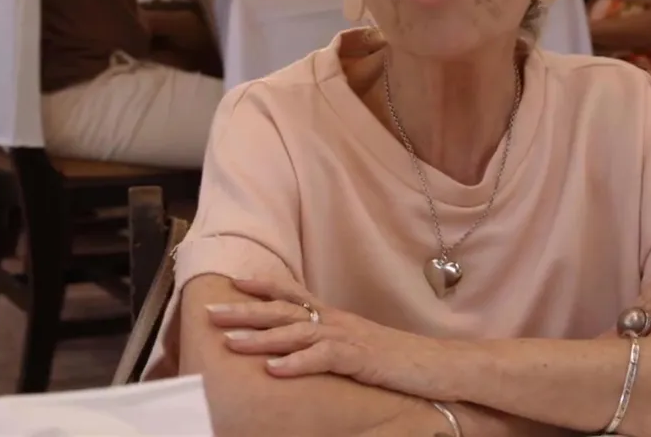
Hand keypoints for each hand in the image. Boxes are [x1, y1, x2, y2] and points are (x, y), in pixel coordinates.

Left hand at [209, 279, 460, 401]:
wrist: (441, 366)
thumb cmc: (400, 361)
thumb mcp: (359, 348)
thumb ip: (331, 345)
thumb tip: (304, 350)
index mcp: (336, 318)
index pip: (293, 295)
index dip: (263, 287)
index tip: (232, 281)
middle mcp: (338, 321)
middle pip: (284, 310)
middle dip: (245, 310)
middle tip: (210, 312)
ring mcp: (349, 338)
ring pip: (296, 332)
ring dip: (261, 337)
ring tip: (230, 342)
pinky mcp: (360, 359)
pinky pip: (323, 358)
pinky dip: (296, 363)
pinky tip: (273, 369)